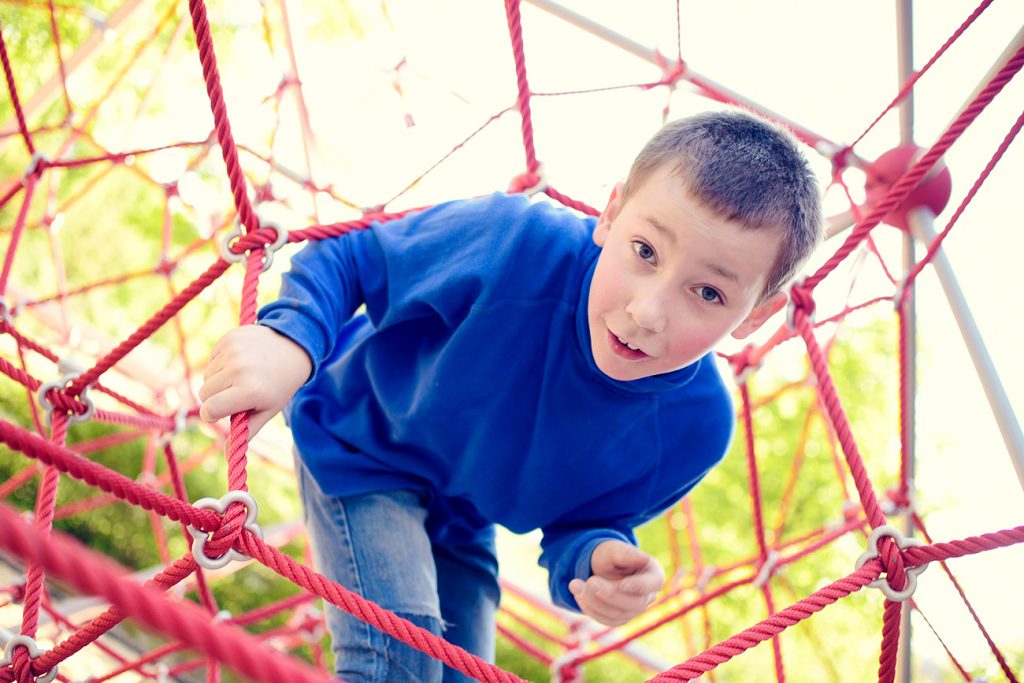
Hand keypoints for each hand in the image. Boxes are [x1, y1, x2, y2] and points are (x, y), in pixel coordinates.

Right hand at [198, 324, 311, 438]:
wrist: (294, 347)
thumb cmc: (280, 385)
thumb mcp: (268, 410)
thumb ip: (245, 433)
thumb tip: (227, 458)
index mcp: (249, 391)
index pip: (209, 410)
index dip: (212, 414)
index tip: (221, 412)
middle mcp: (238, 370)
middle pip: (204, 393)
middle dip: (217, 397)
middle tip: (238, 393)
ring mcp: (232, 351)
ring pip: (206, 376)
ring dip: (219, 380)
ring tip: (242, 376)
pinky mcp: (228, 338)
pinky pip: (212, 359)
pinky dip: (221, 363)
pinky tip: (241, 361)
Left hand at [569, 540, 663, 626]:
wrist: (597, 566)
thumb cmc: (609, 554)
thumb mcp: (614, 550)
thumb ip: (627, 554)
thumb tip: (644, 558)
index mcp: (653, 574)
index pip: (653, 583)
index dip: (639, 586)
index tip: (623, 584)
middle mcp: (648, 595)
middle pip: (634, 603)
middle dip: (608, 594)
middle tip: (589, 581)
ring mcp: (635, 610)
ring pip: (617, 614)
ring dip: (593, 600)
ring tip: (575, 583)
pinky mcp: (620, 618)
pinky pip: (606, 619)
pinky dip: (590, 607)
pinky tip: (578, 593)